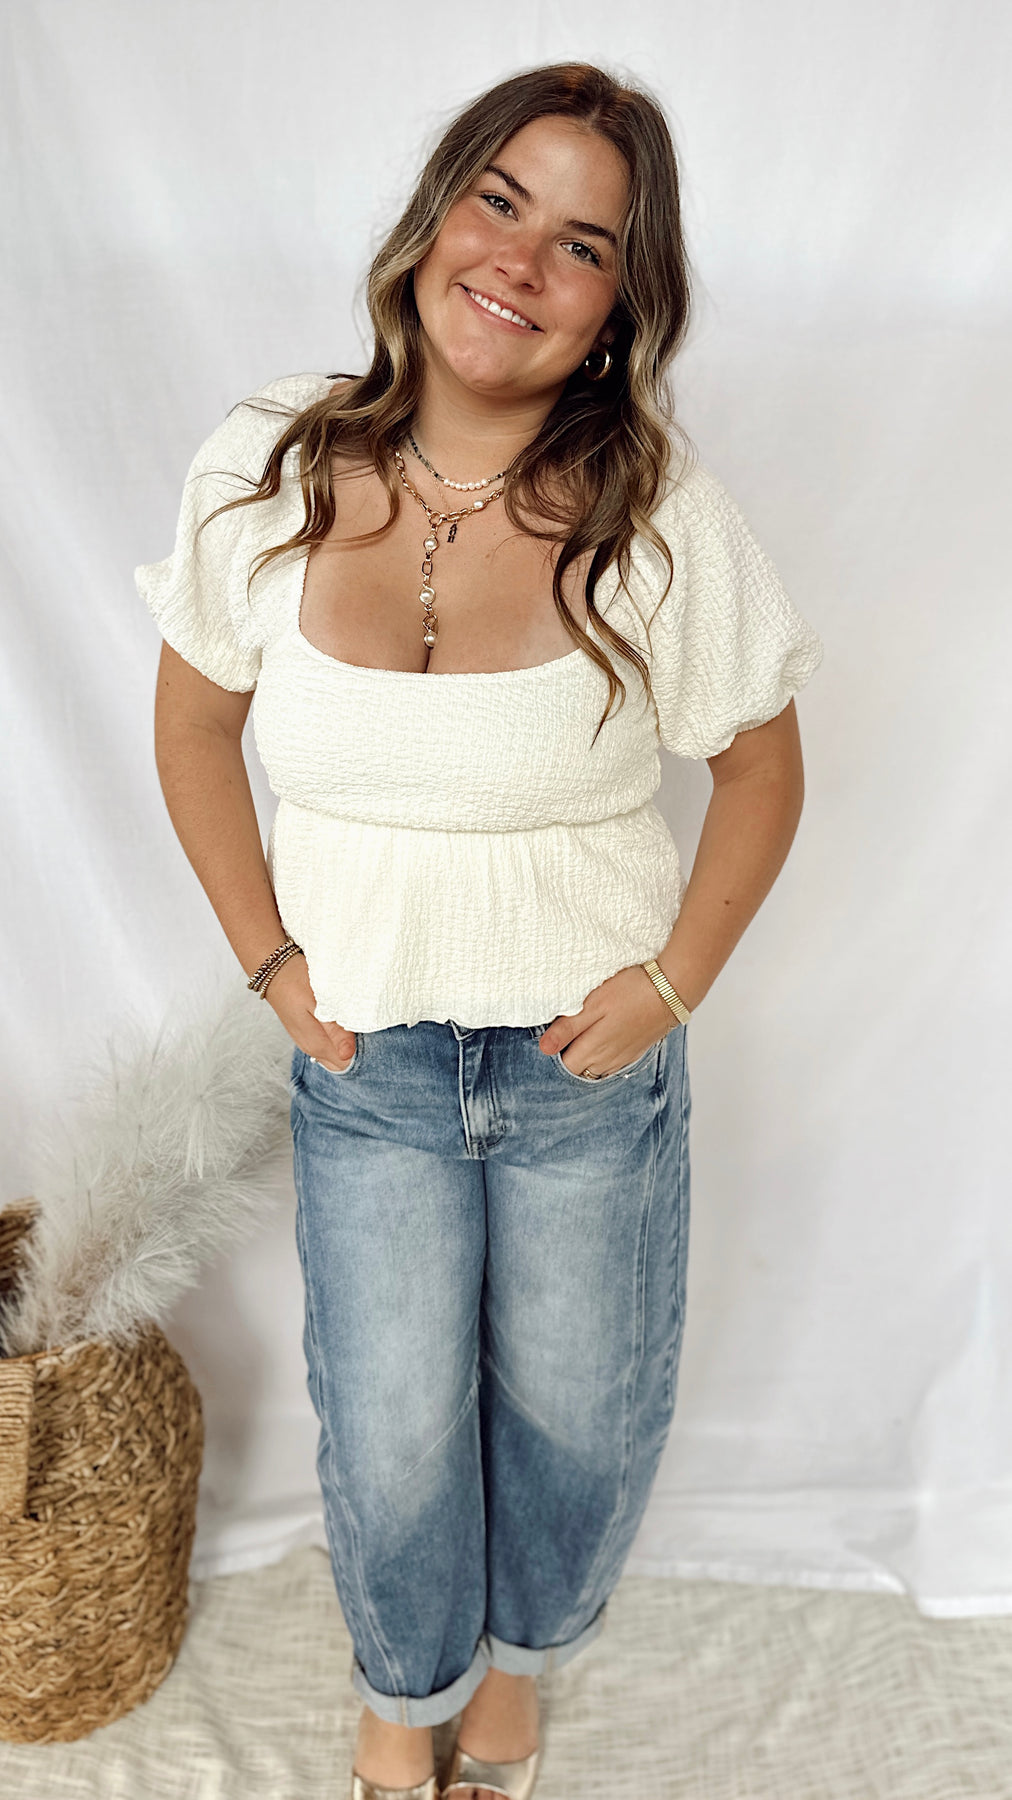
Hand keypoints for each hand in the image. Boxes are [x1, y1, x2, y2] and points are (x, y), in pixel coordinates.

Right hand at [262, 953, 356, 1071]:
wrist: (274, 971)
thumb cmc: (297, 983)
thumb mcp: (319, 1005)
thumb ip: (335, 1031)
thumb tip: (348, 1054)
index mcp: (318, 1045)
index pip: (348, 1064)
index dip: (361, 1051)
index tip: (366, 1033)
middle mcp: (312, 1049)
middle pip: (342, 1062)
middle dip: (355, 1049)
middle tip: (361, 1026)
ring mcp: (307, 1042)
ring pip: (334, 1053)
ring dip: (345, 1041)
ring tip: (350, 1020)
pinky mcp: (306, 1034)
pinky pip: (326, 1044)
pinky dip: (336, 1036)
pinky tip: (337, 1019)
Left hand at [538, 963, 674, 1076]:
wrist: (671, 990)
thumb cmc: (630, 991)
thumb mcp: (592, 1004)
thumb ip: (567, 1028)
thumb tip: (544, 1049)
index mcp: (593, 1050)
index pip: (564, 1066)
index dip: (556, 1051)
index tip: (556, 1033)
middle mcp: (607, 1061)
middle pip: (579, 1070)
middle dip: (569, 1055)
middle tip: (568, 1030)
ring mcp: (623, 1058)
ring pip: (595, 1068)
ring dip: (587, 1056)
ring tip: (586, 1031)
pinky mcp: (635, 1052)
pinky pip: (611, 1063)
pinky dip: (603, 1054)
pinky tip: (605, 1035)